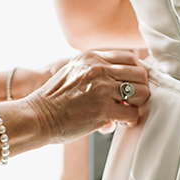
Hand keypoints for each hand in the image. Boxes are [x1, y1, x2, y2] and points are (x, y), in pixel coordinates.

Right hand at [25, 50, 149, 143]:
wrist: (37, 116)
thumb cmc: (53, 100)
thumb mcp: (72, 72)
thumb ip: (94, 71)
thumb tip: (119, 83)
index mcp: (91, 57)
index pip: (129, 58)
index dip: (136, 73)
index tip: (133, 84)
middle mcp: (98, 69)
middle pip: (140, 74)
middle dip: (140, 89)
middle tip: (131, 101)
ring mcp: (101, 88)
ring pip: (141, 93)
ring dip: (137, 105)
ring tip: (125, 111)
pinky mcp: (103, 109)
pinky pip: (132, 114)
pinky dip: (130, 120)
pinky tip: (120, 122)